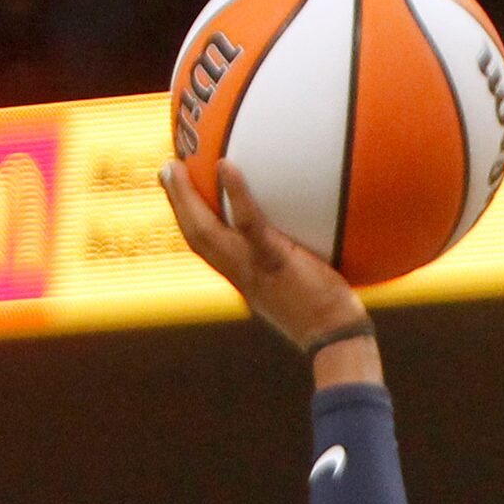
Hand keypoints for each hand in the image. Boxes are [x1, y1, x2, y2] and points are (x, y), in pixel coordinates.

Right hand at [160, 158, 365, 352]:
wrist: (336, 338)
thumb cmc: (331, 318)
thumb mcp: (307, 290)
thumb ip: (299, 270)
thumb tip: (312, 248)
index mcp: (246, 280)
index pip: (210, 249)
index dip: (192, 222)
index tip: (180, 195)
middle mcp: (241, 274)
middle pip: (195, 236)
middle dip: (177, 203)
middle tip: (167, 169)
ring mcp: (254, 267)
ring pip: (205, 232)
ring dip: (184, 197)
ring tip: (174, 164)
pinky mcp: (274, 260)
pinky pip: (249, 224)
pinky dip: (235, 194)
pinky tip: (226, 165)